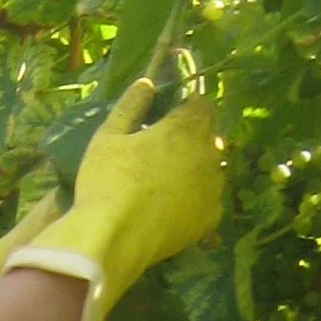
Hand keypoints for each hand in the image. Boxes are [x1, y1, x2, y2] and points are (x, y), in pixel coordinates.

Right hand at [3, 79, 222, 320]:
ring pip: (212, 170)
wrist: (114, 238)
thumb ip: (130, 106)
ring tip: (170, 178)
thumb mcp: (108, 136)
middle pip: (210, 137)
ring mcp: (212, 191)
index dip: (188, 105)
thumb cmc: (108, 181)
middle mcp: (208, 156)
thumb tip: (147, 82)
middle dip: (194, 136)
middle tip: (166, 146)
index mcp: (186, 129)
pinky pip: (210, 203)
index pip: (202, 104)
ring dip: (198, 168)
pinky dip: (199, 200)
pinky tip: (180, 206)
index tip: (171, 112)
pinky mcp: (208, 221)